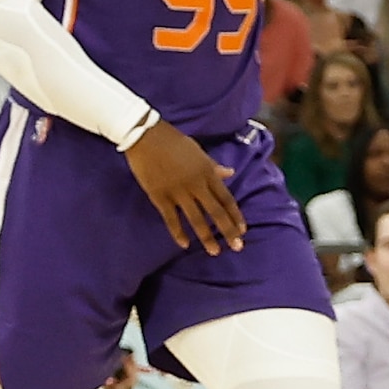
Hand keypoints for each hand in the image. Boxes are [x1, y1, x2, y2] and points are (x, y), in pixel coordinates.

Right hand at [122, 120, 242, 254]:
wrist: (145, 137)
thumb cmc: (173, 141)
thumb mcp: (198, 151)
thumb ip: (213, 166)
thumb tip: (231, 173)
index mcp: (207, 172)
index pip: (226, 198)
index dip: (235, 215)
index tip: (243, 230)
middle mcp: (196, 184)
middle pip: (216, 211)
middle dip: (228, 230)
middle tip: (237, 247)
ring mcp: (178, 191)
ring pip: (196, 219)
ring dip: (206, 237)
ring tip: (215, 251)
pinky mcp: (160, 196)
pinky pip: (171, 219)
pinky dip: (178, 233)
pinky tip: (185, 245)